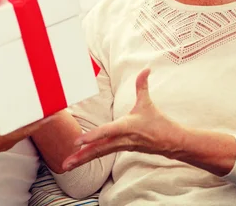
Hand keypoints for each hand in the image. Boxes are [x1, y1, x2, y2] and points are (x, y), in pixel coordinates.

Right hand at [0, 86, 50, 166]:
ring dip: (29, 118)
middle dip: (39, 117)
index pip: (25, 130)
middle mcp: (4, 141)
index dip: (40, 121)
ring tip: (39, 105)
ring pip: (21, 128)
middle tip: (50, 103)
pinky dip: (19, 120)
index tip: (53, 113)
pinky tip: (20, 111)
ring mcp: (1, 140)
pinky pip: (13, 128)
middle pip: (27, 128)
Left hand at [61, 69, 184, 170]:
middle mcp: (122, 139)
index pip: (108, 131)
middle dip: (81, 156)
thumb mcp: (148, 103)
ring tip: (66, 166)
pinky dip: (89, 157)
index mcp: (127, 127)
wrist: (171, 143)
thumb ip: (142, 85)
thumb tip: (146, 68)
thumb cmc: (158, 122)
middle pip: (99, 149)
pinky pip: (102, 154)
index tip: (79, 141)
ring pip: (99, 154)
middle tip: (65, 164)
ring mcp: (121, 147)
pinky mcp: (120, 150)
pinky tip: (78, 161)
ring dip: (82, 160)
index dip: (93, 135)